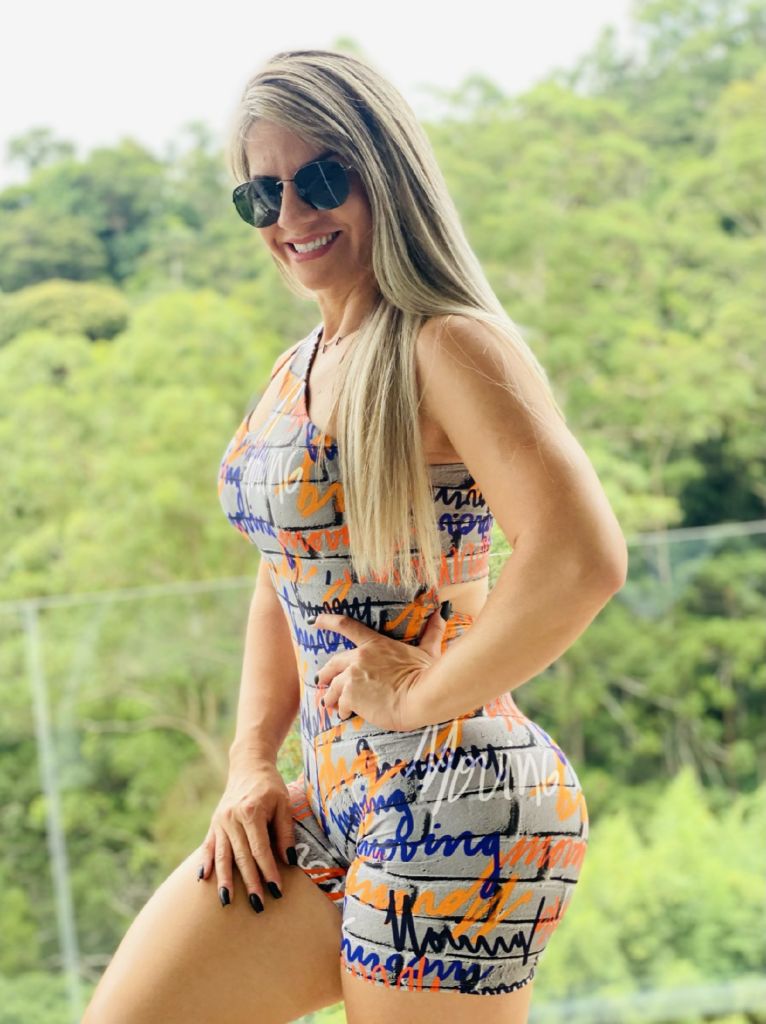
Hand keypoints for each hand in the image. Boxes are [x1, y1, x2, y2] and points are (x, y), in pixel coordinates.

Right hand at [196, 760, 297, 911]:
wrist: (249, 765)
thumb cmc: (271, 786)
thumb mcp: (284, 804)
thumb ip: (285, 833)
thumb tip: (288, 862)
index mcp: (251, 812)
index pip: (260, 850)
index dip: (268, 872)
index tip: (276, 890)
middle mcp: (232, 818)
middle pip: (241, 857)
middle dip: (250, 883)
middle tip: (257, 905)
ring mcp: (220, 821)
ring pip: (222, 856)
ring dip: (225, 880)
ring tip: (227, 901)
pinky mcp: (214, 823)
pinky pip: (208, 846)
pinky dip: (206, 863)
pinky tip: (204, 879)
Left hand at [314, 603, 448, 731]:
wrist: (422, 697)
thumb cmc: (427, 674)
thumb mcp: (427, 651)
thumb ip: (431, 633)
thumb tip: (441, 614)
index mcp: (375, 644)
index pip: (347, 626)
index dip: (328, 621)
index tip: (315, 621)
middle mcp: (359, 658)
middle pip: (333, 663)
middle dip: (325, 672)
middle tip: (320, 679)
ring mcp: (353, 677)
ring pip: (333, 686)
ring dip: (330, 696)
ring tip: (329, 704)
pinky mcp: (352, 696)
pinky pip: (341, 704)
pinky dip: (341, 709)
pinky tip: (344, 715)